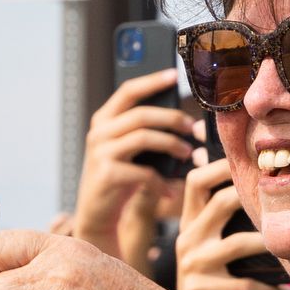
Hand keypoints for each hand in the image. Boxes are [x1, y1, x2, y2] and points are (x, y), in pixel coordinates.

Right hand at [72, 69, 193, 271]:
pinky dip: (162, 181)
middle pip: (140, 114)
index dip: (152, 81)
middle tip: (193, 128)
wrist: (97, 214)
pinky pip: (144, 171)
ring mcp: (100, 153)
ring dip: (172, 144)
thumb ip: (144, 131)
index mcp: (103, 120)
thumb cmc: (120, 178)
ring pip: (143, 136)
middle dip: (172, 118)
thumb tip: (185, 121)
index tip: (174, 75)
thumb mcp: (128, 150)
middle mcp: (98, 133)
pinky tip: (171, 190)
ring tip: (187, 154)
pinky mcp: (106, 175)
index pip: (128, 91)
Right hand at [174, 156, 289, 289]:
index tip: (251, 159)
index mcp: (189, 221)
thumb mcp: (208, 244)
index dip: (220, 166)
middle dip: (253, 198)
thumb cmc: (214, 278)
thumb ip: (222, 219)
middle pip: (220, 202)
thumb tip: (261, 184)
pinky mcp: (199, 289)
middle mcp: (187, 237)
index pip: (196, 181)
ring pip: (237, 244)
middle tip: (286, 198)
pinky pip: (244, 285)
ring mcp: (192, 263)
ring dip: (269, 245)